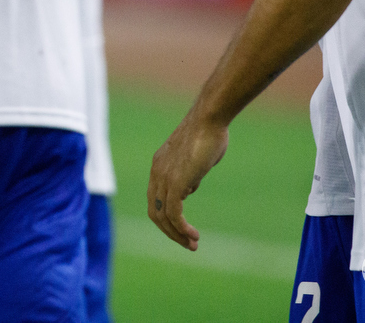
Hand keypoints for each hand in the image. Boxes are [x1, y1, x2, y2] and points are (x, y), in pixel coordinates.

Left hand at [146, 110, 228, 250]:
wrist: (209, 119)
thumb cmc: (208, 133)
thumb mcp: (196, 158)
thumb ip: (190, 174)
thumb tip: (189, 188)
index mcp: (159, 166)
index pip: (155, 199)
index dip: (167, 217)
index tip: (183, 228)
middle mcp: (157, 173)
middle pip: (155, 212)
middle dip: (170, 231)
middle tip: (188, 243)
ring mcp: (164, 178)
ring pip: (163, 217)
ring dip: (177, 234)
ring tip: (193, 244)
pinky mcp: (175, 182)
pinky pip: (173, 213)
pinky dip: (181, 228)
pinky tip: (193, 236)